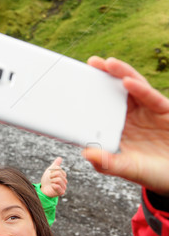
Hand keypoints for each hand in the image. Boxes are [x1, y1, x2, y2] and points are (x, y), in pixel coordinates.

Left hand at [40, 157, 66, 196]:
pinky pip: (57, 186)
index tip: (50, 174)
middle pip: (59, 174)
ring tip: (50, 183)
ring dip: (51, 181)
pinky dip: (52, 185)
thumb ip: (55, 165)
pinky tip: (51, 187)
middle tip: (49, 179)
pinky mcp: (61, 192)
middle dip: (51, 175)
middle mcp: (65, 181)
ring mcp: (64, 187)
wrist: (43, 188)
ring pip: (58, 179)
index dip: (53, 170)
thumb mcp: (50, 170)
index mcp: (63, 176)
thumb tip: (60, 158)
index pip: (59, 169)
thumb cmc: (47, 180)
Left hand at [83, 57, 168, 194]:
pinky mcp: (164, 110)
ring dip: (121, 73)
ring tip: (108, 64)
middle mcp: (132, 115)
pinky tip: (128, 81)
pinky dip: (140, 89)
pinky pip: (151, 97)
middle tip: (91, 63)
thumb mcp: (127, 169)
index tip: (76, 83)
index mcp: (118, 126)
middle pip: (116, 90)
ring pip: (134, 87)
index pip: (102, 106)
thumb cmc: (152, 172)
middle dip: (104, 75)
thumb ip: (107, 163)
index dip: (91, 93)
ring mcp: (148, 110)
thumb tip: (86, 154)